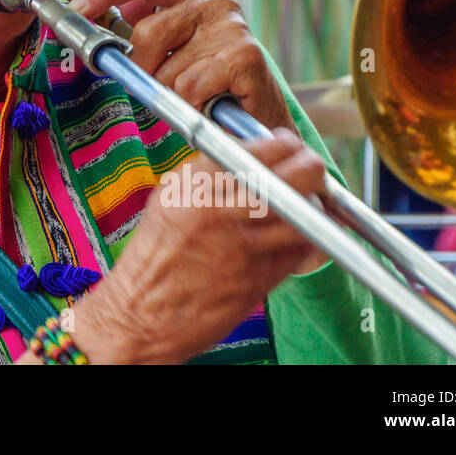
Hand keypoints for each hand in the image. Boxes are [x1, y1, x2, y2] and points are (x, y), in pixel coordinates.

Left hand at [69, 0, 295, 132]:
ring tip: (195, 95)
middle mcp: (215, 1)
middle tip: (158, 85)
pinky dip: (193, 104)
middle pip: (147, 32)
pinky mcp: (245, 56)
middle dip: (142, 68)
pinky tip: (211, 103)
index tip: (76, 9)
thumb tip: (94, 33)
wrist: (259, 121)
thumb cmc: (209, 85)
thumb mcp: (171, 52)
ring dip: (172, 94)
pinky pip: (189, 88)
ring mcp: (232, 27)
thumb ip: (141, 36)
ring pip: (167, 69)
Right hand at [72, 129, 326, 363]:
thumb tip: (248, 153)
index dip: (284, 144)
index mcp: (195, 185)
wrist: (142, 311)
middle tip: (310, 168)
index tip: (289, 145)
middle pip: (291, 177)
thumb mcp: (170, 197)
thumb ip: (207, 172)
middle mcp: (220, 210)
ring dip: (313, 207)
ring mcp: (242, 247)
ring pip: (304, 216)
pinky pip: (298, 251)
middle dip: (310, 167)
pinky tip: (296, 235)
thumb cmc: (155, 254)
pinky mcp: (257, 280)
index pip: (259, 150)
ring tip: (308, 203)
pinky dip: (304, 239)